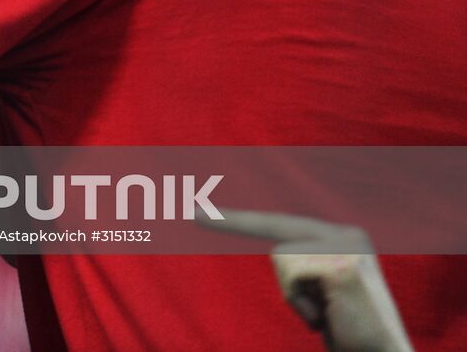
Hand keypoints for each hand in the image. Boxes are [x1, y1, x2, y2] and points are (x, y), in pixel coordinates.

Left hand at [198, 210, 412, 351]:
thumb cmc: (349, 331)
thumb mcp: (323, 290)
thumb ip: (306, 266)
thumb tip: (280, 251)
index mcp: (344, 235)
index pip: (285, 223)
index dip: (242, 218)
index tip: (200, 211)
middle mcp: (348, 233)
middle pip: (276, 230)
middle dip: (232, 220)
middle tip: (193, 214)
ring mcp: (346, 246)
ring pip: (281, 260)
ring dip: (295, 298)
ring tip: (326, 315)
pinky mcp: (340, 266)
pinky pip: (292, 281)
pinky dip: (303, 307)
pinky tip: (330, 319)